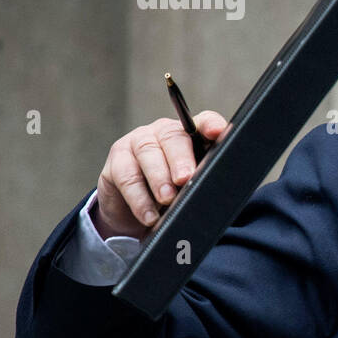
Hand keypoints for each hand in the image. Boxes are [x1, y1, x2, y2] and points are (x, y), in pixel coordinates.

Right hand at [92, 111, 230, 239]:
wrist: (137, 208)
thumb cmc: (174, 191)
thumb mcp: (194, 184)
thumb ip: (206, 177)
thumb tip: (220, 188)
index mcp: (190, 133)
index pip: (203, 122)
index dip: (210, 125)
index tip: (216, 133)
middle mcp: (164, 131)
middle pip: (173, 137)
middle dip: (180, 159)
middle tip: (185, 179)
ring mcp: (139, 141)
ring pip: (147, 153)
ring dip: (158, 178)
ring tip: (167, 199)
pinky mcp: (117, 158)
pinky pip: (127, 176)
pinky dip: (139, 199)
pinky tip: (149, 215)